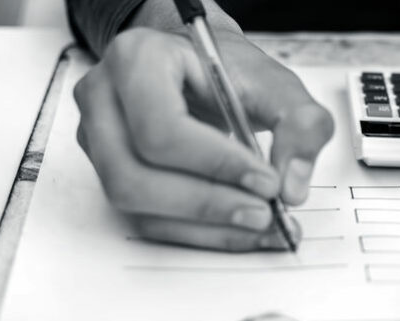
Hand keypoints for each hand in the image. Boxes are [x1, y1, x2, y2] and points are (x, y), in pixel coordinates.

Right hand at [74, 28, 333, 250]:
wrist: (200, 65)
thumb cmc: (228, 68)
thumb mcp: (277, 83)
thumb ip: (301, 124)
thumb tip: (292, 188)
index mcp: (138, 59)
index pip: (161, 127)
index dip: (215, 164)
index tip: (267, 181)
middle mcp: (104, 98)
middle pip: (134, 175)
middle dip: (207, 203)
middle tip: (264, 213)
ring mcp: (98, 137)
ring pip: (134, 203)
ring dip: (203, 225)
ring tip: (259, 224)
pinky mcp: (111, 171)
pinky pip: (145, 217)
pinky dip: (198, 232)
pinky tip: (239, 230)